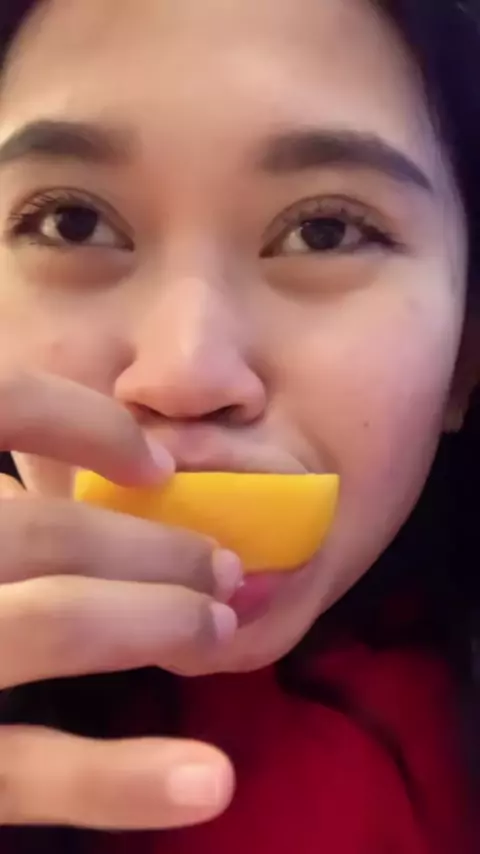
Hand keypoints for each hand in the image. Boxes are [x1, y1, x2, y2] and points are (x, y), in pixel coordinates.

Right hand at [0, 368, 238, 829]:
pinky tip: (209, 781)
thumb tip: (125, 479)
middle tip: (222, 566)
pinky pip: (28, 774)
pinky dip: (125, 779)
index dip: (80, 423)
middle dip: (153, 545)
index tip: (158, 467)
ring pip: (51, 622)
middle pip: (43, 530)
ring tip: (219, 627)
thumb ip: (13, 511)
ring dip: (160, 619)